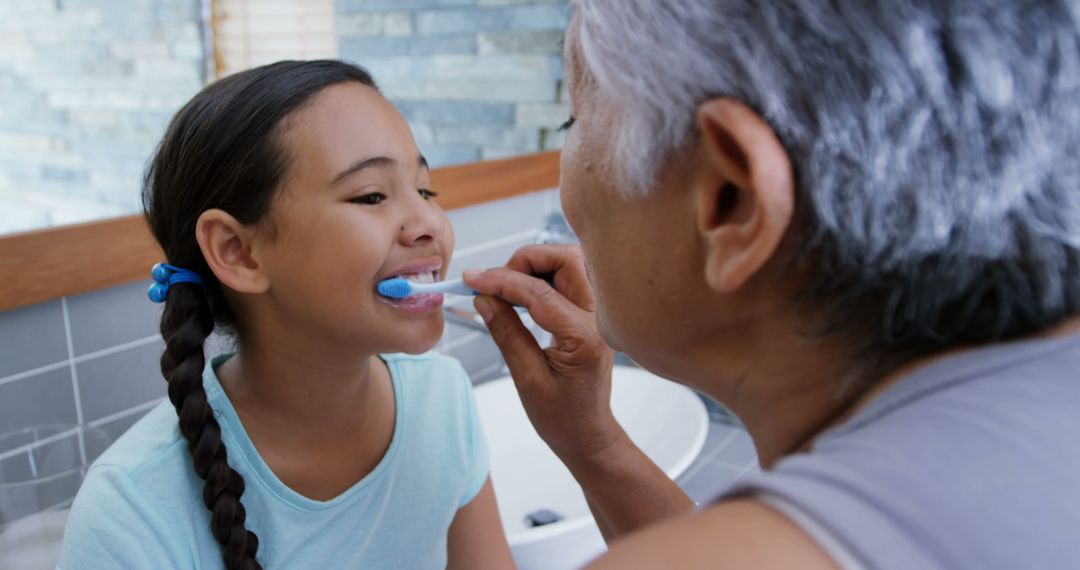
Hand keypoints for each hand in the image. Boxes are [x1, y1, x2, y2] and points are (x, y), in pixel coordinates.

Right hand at [463, 244, 621, 462]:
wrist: (589, 435)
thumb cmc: (561, 418)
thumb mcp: (527, 379)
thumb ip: (506, 333)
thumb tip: (483, 298)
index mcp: (583, 337)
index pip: (539, 291)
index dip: (501, 280)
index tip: (471, 279)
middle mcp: (598, 319)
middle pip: (567, 259)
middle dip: (527, 260)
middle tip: (496, 282)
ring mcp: (599, 316)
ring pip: (572, 264)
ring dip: (537, 265)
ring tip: (507, 287)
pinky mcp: (593, 316)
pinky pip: (572, 279)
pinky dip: (545, 277)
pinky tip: (523, 294)